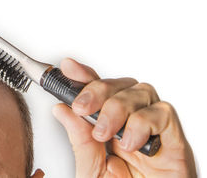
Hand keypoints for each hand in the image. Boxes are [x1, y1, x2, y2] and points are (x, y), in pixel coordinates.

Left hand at [52, 58, 196, 177]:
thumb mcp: (91, 170)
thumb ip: (80, 141)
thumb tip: (62, 110)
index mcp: (109, 127)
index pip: (98, 91)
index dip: (83, 75)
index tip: (67, 68)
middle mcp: (131, 123)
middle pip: (119, 85)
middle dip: (96, 91)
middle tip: (82, 108)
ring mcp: (153, 130)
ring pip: (140, 92)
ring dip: (117, 108)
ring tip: (105, 134)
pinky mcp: (174, 140)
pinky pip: (163, 113)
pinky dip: (142, 123)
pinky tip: (130, 142)